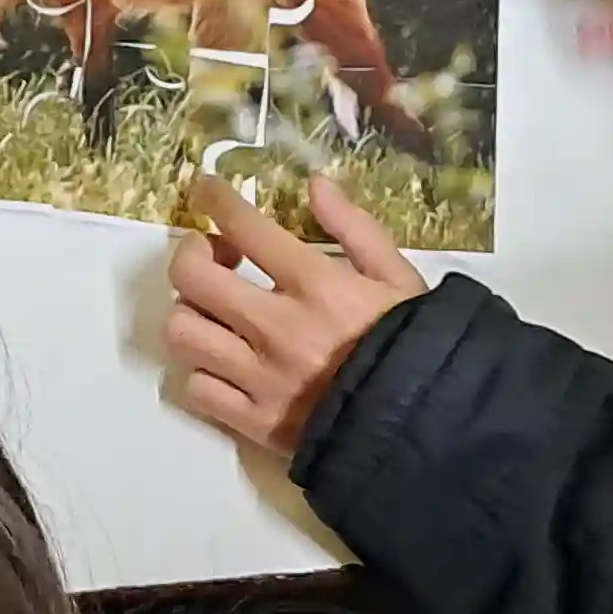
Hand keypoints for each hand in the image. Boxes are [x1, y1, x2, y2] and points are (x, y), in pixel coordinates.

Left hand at [165, 174, 427, 458]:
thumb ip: (355, 228)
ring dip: (192, 313)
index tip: (206, 189)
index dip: (216, 199)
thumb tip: (315, 185)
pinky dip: (203, 371)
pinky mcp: (255, 424)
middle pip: (192, 278)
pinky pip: (199, 390)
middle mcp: (277, 328)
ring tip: (214, 311)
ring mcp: (260, 379)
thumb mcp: (399, 277)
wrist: (428, 428)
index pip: (245, 228)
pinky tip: (224, 363)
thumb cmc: (417, 346)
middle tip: (213, 256)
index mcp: (316, 286)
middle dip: (191, 254)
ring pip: (184, 333)